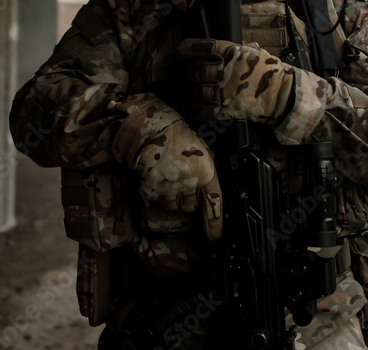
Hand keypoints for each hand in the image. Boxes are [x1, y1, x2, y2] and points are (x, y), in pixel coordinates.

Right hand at [134, 121, 222, 239]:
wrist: (154, 130)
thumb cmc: (181, 138)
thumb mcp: (203, 151)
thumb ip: (207, 171)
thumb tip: (208, 186)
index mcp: (206, 174)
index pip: (213, 206)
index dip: (214, 225)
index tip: (214, 236)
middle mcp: (189, 184)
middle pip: (191, 207)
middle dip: (189, 199)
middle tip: (184, 183)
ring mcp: (169, 188)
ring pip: (174, 206)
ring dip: (174, 198)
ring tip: (171, 179)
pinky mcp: (153, 189)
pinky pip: (158, 200)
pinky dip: (159, 193)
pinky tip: (160, 178)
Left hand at [177, 39, 295, 125]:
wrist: (281, 95)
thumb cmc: (272, 73)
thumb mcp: (258, 54)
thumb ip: (246, 50)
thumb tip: (246, 44)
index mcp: (232, 54)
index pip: (204, 47)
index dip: (189, 47)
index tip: (180, 48)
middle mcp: (225, 70)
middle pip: (196, 70)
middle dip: (192, 73)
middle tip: (192, 74)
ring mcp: (223, 90)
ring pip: (197, 90)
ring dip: (195, 91)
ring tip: (196, 90)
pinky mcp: (225, 108)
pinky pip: (203, 108)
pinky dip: (198, 108)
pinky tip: (198, 106)